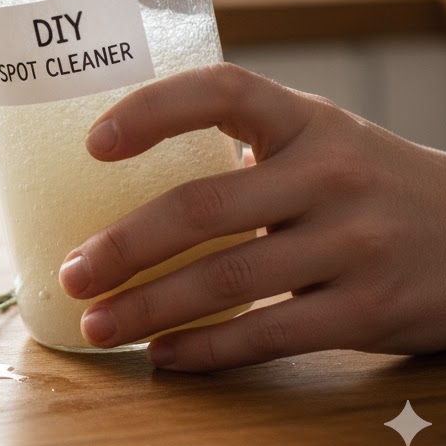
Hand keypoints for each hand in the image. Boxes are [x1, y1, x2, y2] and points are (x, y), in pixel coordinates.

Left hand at [58, 62, 445, 370]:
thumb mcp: (320, 138)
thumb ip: (245, 142)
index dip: (152, 110)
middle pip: (204, 207)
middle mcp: (328, 173)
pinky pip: (269, 334)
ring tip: (97, 324)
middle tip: (74, 271)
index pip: (221, 90)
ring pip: (228, 280)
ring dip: (149, 307)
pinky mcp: (367, 311)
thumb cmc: (371, 181)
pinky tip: (164, 354)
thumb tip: (128, 169)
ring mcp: (352, 244)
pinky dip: (207, 349)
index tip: (94, 143)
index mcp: (306, 119)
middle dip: (125, 245)